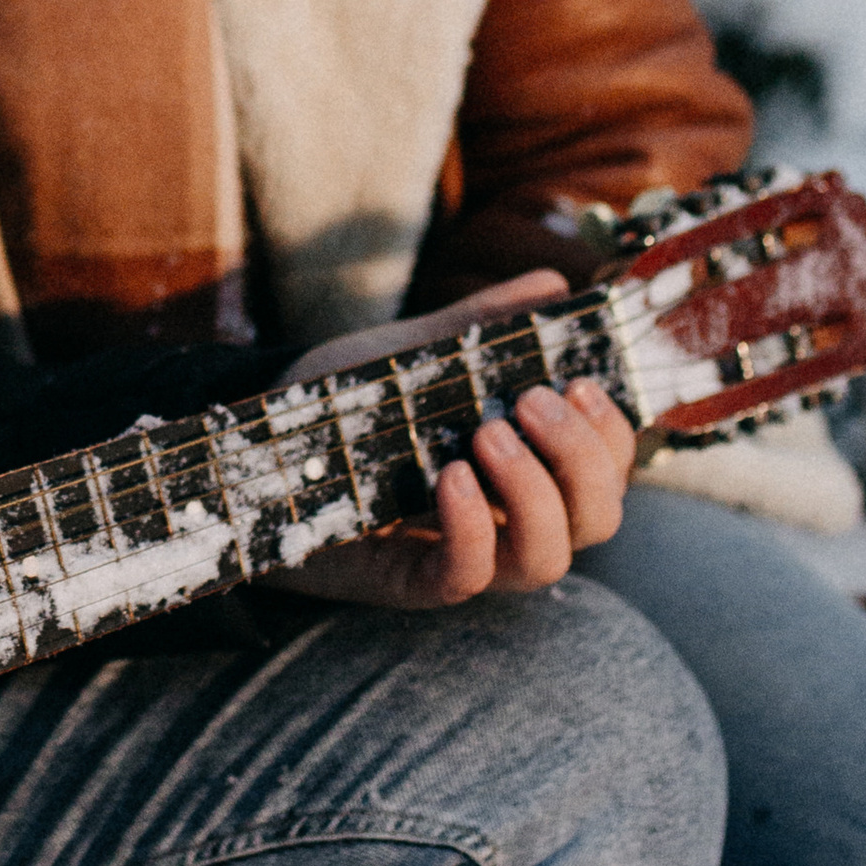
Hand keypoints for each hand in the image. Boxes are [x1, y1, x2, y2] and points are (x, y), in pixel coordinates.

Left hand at [280, 274, 637, 610]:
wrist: (253, 452)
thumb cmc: (339, 409)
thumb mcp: (410, 357)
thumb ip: (477, 327)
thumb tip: (553, 284)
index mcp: (522, 468)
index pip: (606, 471)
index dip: (612, 435)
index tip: (580, 382)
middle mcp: (505, 519)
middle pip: (594, 520)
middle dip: (582, 461)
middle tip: (532, 404)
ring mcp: (463, 555)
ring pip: (545, 559)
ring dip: (535, 496)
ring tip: (489, 435)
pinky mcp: (411, 582)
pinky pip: (466, 576)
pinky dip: (471, 529)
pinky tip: (451, 478)